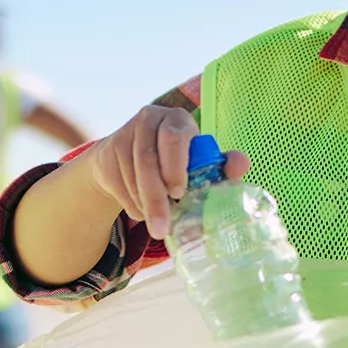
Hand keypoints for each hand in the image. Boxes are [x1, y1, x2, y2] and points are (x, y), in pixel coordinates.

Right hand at [83, 105, 248, 228]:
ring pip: (132, 176)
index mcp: (176, 119)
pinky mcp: (107, 153)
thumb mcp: (199, 162)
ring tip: (156, 225)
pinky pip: (118, 185)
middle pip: (147, 160)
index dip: (175, 167)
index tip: (180, 193)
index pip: (173, 138)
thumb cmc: (176, 162)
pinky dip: (131, 205)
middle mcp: (148, 119)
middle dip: (155, 198)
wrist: (134, 159)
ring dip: (144, 206)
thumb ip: (221, 165)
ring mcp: (124, 135)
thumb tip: (241, 165)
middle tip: (163, 228)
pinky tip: (142, 212)